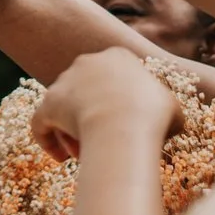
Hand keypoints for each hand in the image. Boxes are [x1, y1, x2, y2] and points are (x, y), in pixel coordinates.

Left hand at [30, 48, 181, 163]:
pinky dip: (48, 140)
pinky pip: (41, 122)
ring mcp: (64, 81)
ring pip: (65, 109)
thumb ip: (161, 109)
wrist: (125, 125)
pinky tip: (60, 158)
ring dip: (73, 133)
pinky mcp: (47, 103)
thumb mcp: (172, 109)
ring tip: (86, 155)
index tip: (125, 124)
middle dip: (94, 118)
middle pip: (88, 94)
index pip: (114, 79)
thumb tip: (163, 123)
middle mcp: (87, 62)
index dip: (119, 104)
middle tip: (105, 141)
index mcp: (117, 56)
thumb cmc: (155, 116)